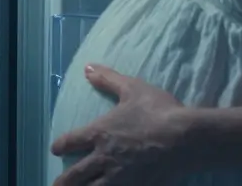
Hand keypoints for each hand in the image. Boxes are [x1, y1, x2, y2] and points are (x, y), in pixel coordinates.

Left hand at [50, 64, 196, 185]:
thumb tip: (87, 68)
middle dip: (62, 182)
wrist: (185, 139)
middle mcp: (104, 158)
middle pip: (74, 175)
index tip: (55, 149)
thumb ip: (108, 79)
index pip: (71, 141)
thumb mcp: (132, 88)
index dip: (61, 145)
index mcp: (100, 133)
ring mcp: (119, 178)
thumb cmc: (159, 111)